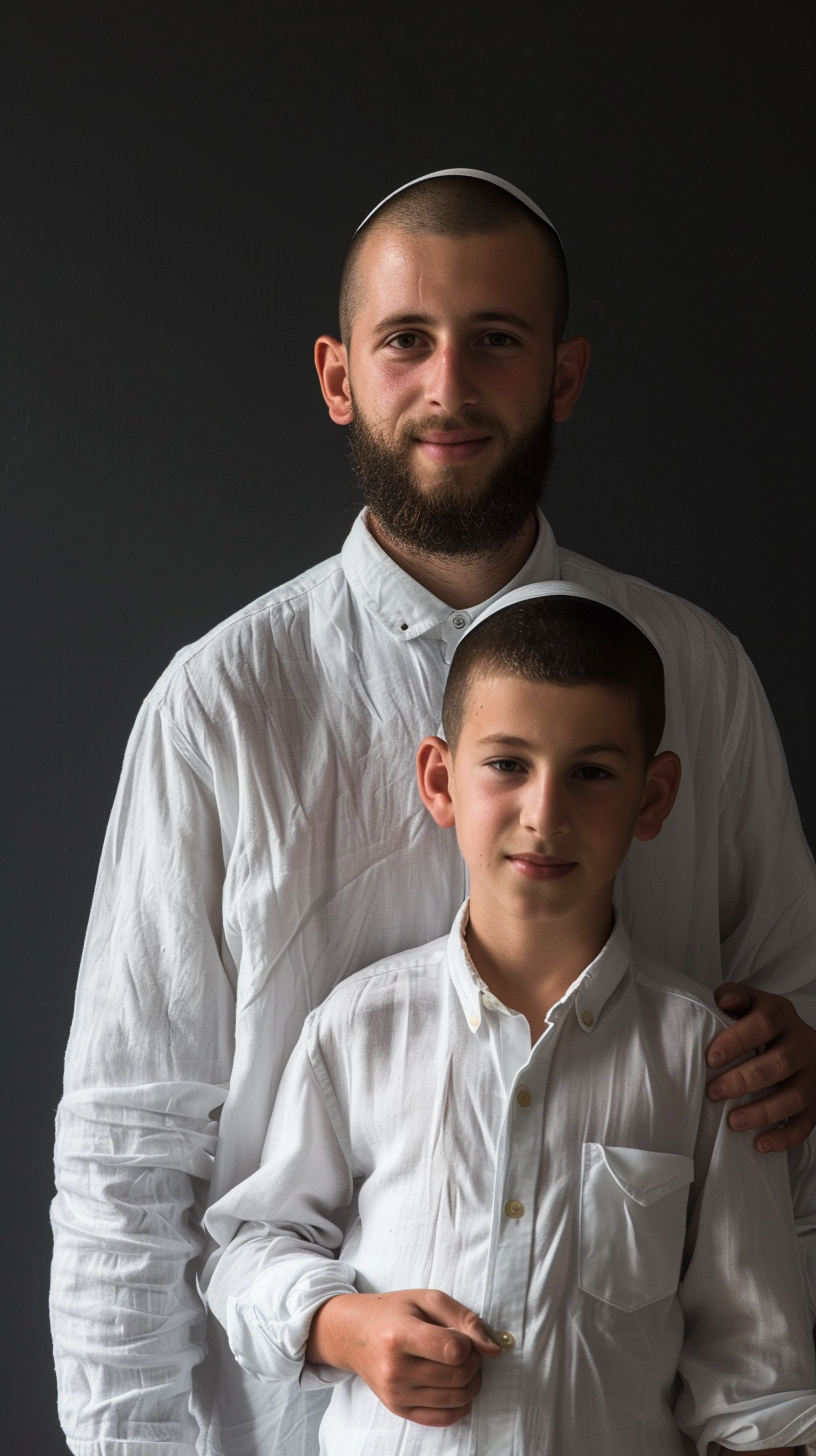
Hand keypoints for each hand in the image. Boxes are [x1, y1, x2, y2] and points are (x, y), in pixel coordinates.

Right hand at [305, 1289, 500, 1425]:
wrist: (354, 1335)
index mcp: (400, 1336)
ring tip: (460, 1365)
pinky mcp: (399, 1410)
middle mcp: (395, 1370)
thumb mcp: (427, 1299)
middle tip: (465, 1349)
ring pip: (457, 1398)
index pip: (454, 1350)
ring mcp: (396, 1394)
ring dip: (471, 1382)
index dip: (468, 1342)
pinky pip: (444, 1418)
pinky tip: (455, 1386)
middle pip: (459, 1376)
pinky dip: (460, 1404)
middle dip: (474, 1361)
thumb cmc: (393, 1312)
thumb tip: (495, 1349)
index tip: (461, 1334)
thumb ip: (464, 1318)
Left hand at [707, 984, 815, 1151]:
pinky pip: (807, 1123)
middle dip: (743, 1081)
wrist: (792, 1035)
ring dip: (763, 1112)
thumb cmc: (757, 1020)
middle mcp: (802, 1042)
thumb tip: (724, 1002)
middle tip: (713, 1093)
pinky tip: (760, 1144)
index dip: (736, 1041)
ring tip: (732, 1122)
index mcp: (781, 1014)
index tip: (710, 1059)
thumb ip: (733, 997)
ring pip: (796, 1097)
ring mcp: (813, 1073)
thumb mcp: (748, 1002)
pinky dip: (785, 1137)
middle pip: (779, 1064)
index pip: (763, 1024)